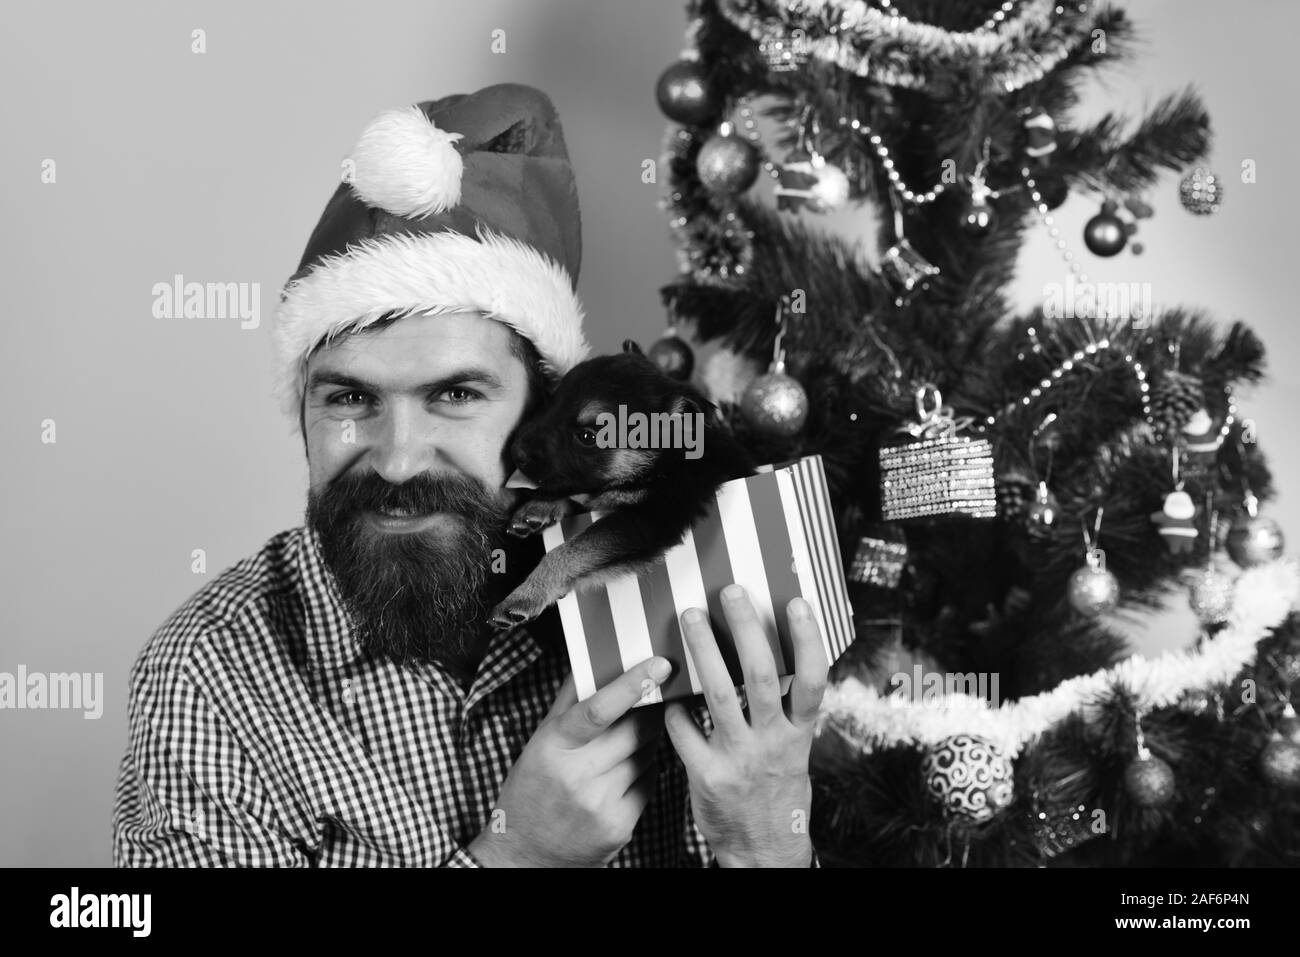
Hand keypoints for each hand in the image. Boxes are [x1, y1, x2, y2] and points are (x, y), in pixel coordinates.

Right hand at [468, 657, 669, 866]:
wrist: (524, 855)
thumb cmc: (532, 790)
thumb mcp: (540, 742)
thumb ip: (568, 702)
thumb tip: (590, 662)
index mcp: (554, 747)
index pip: (599, 709)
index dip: (632, 684)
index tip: (659, 665)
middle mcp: (577, 776)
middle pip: (634, 730)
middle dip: (651, 711)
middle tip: (657, 697)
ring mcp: (600, 804)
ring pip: (646, 755)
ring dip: (647, 741)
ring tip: (630, 741)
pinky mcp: (619, 826)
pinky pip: (648, 784)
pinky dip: (645, 771)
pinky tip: (625, 772)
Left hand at [664, 585, 827, 867]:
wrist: (764, 853)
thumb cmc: (778, 794)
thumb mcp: (794, 752)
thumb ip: (786, 713)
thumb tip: (776, 660)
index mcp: (799, 735)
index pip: (812, 680)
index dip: (807, 639)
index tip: (796, 603)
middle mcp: (772, 743)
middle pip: (761, 675)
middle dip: (745, 628)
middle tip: (730, 592)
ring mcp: (739, 759)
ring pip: (719, 694)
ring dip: (703, 650)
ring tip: (691, 616)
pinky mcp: (707, 776)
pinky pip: (685, 731)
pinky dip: (675, 707)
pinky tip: (667, 689)